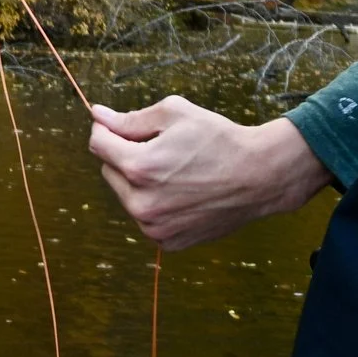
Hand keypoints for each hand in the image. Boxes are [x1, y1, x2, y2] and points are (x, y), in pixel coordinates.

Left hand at [86, 100, 332, 250]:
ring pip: (126, 195)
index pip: (98, 143)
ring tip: (175, 171)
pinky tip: (182, 192)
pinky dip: (156, 203)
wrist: (259, 176)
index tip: (119, 124)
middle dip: (125, 155)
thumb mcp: (174, 114)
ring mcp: (154, 227)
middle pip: (109, 170)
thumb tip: (98, 116)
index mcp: (139, 167)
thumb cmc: (219, 140)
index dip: (107, 128)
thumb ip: (130, 118)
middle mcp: (141, 203)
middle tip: (160, 148)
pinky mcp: (167, 242)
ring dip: (139, 181)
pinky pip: (146, 217)